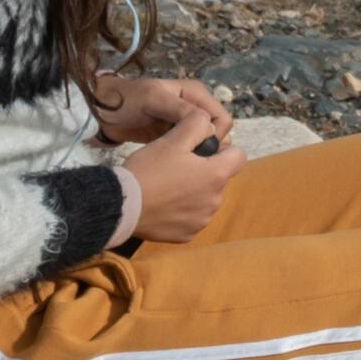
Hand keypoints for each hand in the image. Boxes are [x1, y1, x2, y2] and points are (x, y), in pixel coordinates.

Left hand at [88, 70, 226, 153]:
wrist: (101, 111)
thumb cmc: (127, 100)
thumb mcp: (153, 99)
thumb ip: (180, 109)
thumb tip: (207, 126)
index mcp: (196, 94)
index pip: (222, 119)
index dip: (215, 136)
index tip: (198, 150)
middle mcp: (195, 108)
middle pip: (217, 133)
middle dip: (208, 147)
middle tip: (189, 161)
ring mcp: (185, 124)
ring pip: (205, 144)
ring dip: (198, 154)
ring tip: (180, 164)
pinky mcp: (174, 137)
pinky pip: (190, 149)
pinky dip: (187, 157)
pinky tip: (175, 165)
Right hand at [128, 126, 234, 245]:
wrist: (121, 206)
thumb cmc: (148, 170)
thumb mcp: (172, 139)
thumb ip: (197, 124)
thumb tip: (210, 125)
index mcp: (216, 175)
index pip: (239, 156)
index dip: (222, 149)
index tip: (200, 149)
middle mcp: (215, 201)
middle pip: (220, 178)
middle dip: (204, 171)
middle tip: (176, 167)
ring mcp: (202, 221)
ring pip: (206, 199)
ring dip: (194, 191)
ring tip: (167, 186)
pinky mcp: (187, 235)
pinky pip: (192, 218)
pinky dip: (182, 211)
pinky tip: (163, 205)